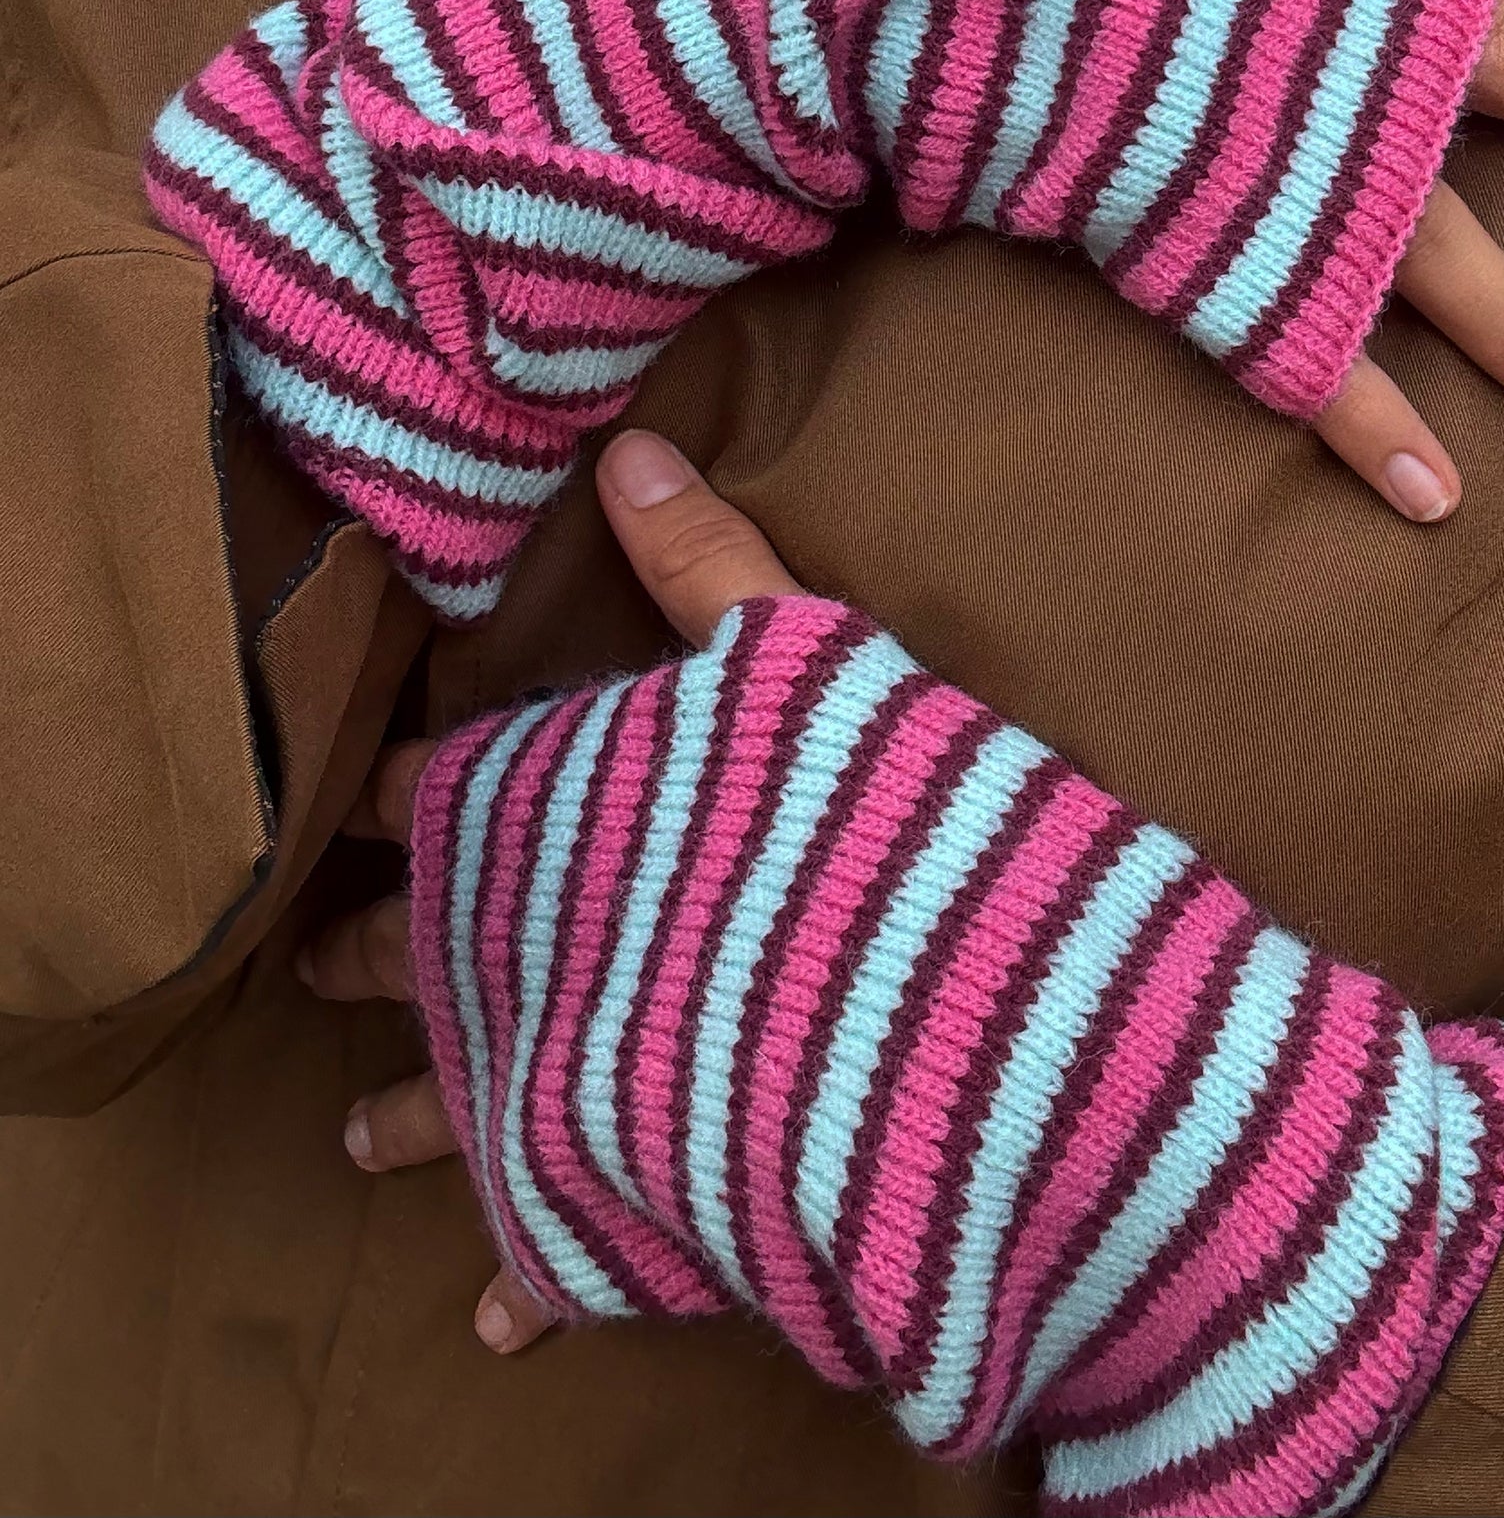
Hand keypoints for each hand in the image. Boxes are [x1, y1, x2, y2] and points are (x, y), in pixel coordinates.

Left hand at [300, 434, 811, 1358]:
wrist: (930, 1018)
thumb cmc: (861, 823)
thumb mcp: (803, 654)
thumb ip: (707, 560)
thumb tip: (628, 445)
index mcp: (550, 825)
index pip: (439, 788)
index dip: (396, 785)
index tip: (350, 794)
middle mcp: (525, 956)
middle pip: (412, 949)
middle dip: (361, 955)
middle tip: (307, 968)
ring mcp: (562, 1085)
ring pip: (456, 1109)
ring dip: (414, 1126)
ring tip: (357, 1147)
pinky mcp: (621, 1198)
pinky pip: (554, 1258)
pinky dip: (529, 1291)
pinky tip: (506, 1324)